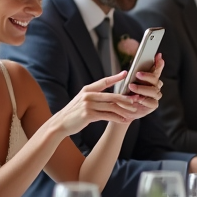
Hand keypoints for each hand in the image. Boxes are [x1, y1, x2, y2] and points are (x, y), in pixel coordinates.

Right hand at [51, 56, 165, 136]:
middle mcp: (88, 95)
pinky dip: (117, 118)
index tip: (125, 73)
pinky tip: (124, 120)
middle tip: (135, 99)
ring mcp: (88, 105)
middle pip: (111, 95)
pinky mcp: (88, 115)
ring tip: (133, 112)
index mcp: (87, 89)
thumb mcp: (81, 101)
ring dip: (124, 110)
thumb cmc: (73, 113)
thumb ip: (93, 97)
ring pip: (111, 106)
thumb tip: (108, 97)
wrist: (60, 123)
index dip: (115, 77)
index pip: (104, 81)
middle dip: (125, 98)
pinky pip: (107, 116)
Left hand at [122, 54, 164, 120]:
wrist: (123, 109)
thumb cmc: (126, 93)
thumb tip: (136, 65)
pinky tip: (137, 97)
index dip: (158, 63)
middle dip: (147, 76)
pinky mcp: (153, 105)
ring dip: (142, 88)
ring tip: (132, 87)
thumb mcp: (128, 81)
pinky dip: (143, 99)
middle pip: (156, 79)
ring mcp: (155, 96)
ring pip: (153, 90)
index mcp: (151, 79)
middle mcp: (155, 86)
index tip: (158, 56)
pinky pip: (151, 101)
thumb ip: (134, 73)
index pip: (156, 70)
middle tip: (137, 74)